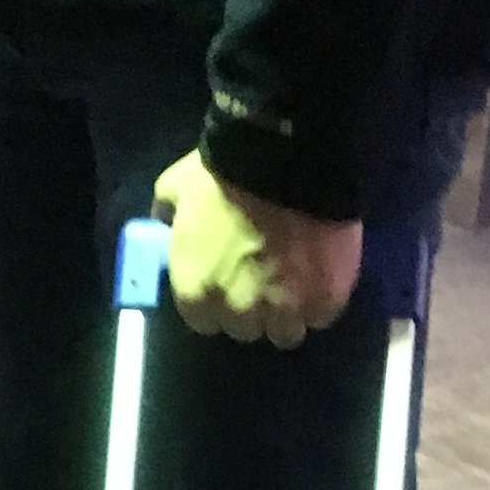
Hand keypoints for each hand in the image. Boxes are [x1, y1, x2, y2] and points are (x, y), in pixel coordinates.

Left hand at [154, 151, 362, 349]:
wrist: (288, 157)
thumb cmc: (226, 173)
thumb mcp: (179, 186)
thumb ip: (168, 211)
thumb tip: (164, 218)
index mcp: (195, 293)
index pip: (204, 321)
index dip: (217, 302)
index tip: (229, 280)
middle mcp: (238, 312)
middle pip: (245, 328)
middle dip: (253, 308)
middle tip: (265, 275)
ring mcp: (285, 311)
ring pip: (286, 332)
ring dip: (290, 312)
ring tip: (298, 281)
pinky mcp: (325, 301)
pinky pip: (322, 314)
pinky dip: (323, 299)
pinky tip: (324, 275)